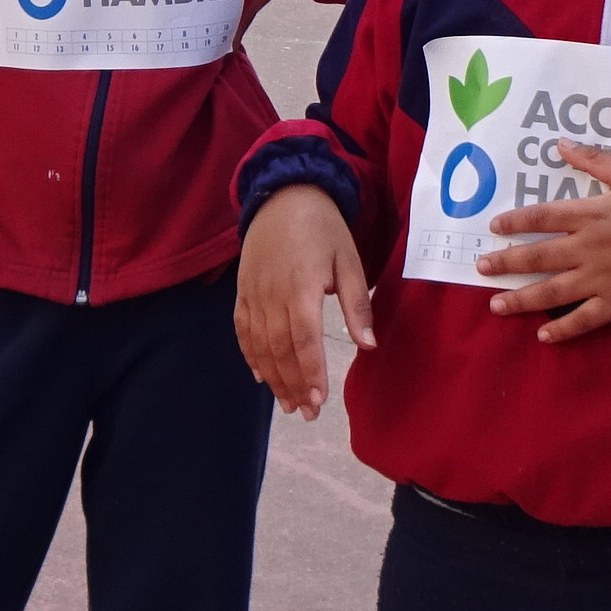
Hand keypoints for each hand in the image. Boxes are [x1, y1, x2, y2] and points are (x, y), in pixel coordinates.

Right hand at [236, 183, 372, 417]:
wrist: (282, 195)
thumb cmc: (323, 228)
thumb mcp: (350, 260)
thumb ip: (358, 305)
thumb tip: (368, 346)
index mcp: (301, 287)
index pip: (304, 340)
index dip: (311, 373)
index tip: (320, 401)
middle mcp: (272, 295)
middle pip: (280, 350)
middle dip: (294, 385)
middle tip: (308, 414)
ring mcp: (253, 294)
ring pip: (260, 346)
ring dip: (273, 378)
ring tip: (288, 405)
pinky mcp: (242, 291)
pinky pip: (242, 330)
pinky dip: (250, 356)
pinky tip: (260, 377)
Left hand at [478, 143, 610, 342]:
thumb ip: (595, 160)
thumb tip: (560, 144)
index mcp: (593, 214)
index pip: (542, 217)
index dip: (515, 222)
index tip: (494, 227)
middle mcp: (591, 247)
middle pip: (539, 256)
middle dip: (507, 262)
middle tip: (482, 267)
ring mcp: (603, 278)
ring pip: (553, 292)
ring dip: (521, 299)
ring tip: (496, 305)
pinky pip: (585, 319)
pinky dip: (563, 330)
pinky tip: (543, 335)